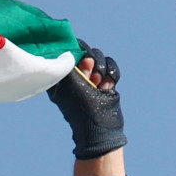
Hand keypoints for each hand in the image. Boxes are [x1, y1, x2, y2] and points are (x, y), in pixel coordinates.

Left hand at [47, 44, 124, 160]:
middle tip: (92, 76)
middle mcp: (77, 74)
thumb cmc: (81, 106)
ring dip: (103, 70)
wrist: (100, 127)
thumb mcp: (71, 82)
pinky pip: (111, 67)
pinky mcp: (105, 81)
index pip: (70, 51)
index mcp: (63, 75)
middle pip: (87, 52)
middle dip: (92, 63)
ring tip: (100, 84)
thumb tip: (73, 47)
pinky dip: (112, 75)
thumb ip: (69, 62)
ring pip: (100, 58)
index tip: (83, 63)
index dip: (78, 53)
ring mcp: (92, 78)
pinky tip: (108, 87)